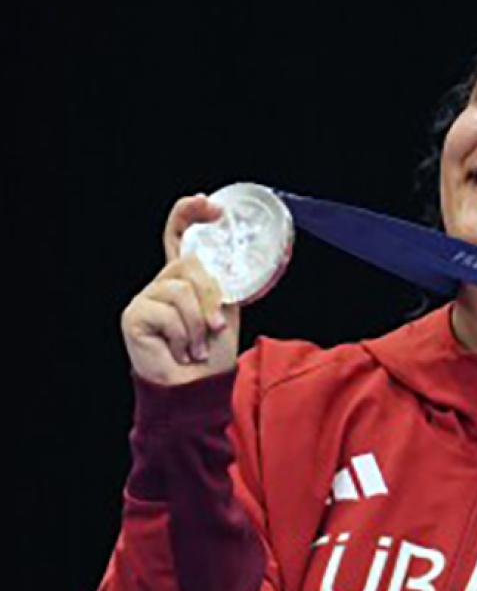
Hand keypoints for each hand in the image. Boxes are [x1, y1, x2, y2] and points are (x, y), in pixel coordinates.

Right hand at [120, 195, 241, 386]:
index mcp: (183, 278)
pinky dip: (184, 335)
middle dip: (212, 296)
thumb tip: (229, 259)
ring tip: (196, 344)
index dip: (189, 214)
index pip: (178, 235)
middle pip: (190, 263)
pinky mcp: (134, 315)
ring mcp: (144, 298)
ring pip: (183, 289)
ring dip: (200, 323)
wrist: (196, 386)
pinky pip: (170, 311)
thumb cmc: (211, 352)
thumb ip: (221, 283)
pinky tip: (180, 350)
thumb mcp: (224, 308)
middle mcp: (160, 283)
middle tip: (214, 327)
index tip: (208, 204)